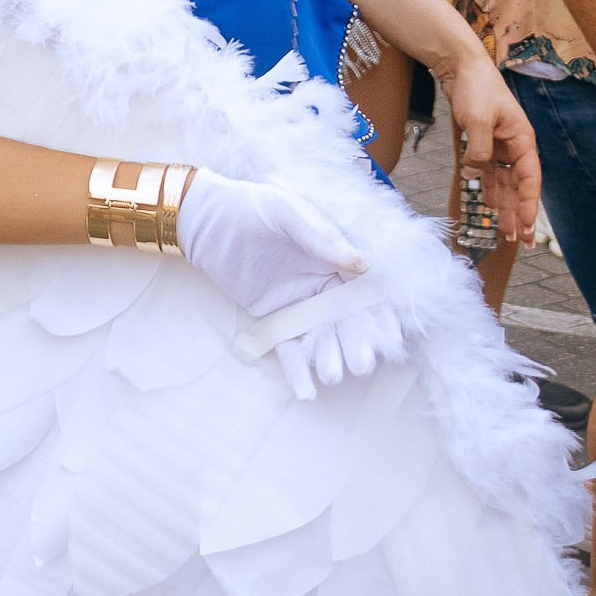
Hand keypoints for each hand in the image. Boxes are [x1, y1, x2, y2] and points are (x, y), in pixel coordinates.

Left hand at [177, 170, 399, 396]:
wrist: (204, 216)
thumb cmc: (252, 205)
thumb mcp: (288, 212)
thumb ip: (322, 238)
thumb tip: (364, 265)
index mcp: (337, 257)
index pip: (367, 291)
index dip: (380, 315)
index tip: (391, 336)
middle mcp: (324, 283)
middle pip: (347, 319)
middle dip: (357, 343)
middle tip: (361, 365)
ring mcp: (299, 302)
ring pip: (320, 336)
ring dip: (328, 357)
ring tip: (332, 376)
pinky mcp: (272, 315)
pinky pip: (287, 344)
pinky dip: (296, 368)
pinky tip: (305, 390)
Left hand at [436, 58, 544, 236]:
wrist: (463, 69)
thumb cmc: (477, 89)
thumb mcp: (478, 120)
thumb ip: (479, 150)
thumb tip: (477, 174)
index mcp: (522, 141)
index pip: (530, 180)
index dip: (529, 205)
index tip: (527, 226)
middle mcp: (515, 147)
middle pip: (520, 188)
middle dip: (520, 215)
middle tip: (519, 242)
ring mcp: (500, 147)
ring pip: (505, 184)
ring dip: (505, 208)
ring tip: (505, 233)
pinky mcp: (484, 145)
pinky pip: (490, 174)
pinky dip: (490, 191)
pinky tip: (490, 208)